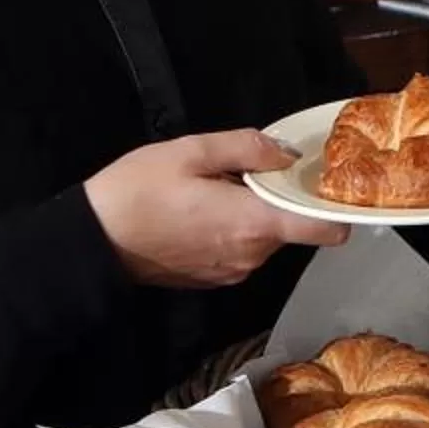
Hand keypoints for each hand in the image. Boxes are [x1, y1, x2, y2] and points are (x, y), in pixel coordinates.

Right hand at [84, 130, 349, 287]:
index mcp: (253, 224)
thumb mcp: (190, 152)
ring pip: (265, 238)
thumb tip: (285, 153)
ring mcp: (233, 271)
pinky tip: (202, 213)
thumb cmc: (137, 192)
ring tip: (216, 190)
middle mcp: (251, 255)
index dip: (335, 210)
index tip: (327, 187)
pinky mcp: (214, 278)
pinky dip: (234, 231)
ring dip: (254, 214)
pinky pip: (241, 251)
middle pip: (292, 227)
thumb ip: (246, 148)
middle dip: (279, 199)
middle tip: (247, 172)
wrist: (93, 242)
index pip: (324, 230)